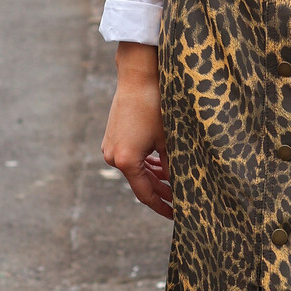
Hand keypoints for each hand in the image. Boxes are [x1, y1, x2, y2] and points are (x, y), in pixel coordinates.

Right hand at [102, 43, 171, 220]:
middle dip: (160, 192)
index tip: (176, 214)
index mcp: (127, 162)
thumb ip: (173, 165)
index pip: (145, 194)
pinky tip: (159, 166)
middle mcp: (114, 157)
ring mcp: (110, 146)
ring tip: (173, 183)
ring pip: (135, 170)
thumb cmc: (155, 106)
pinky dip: (144, 164)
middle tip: (180, 200)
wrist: (137, 76)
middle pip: (140, 183)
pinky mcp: (112, 136)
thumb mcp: (168, 139)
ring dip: (153, 177)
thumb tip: (180, 185)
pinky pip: (130, 158)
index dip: (162, 206)